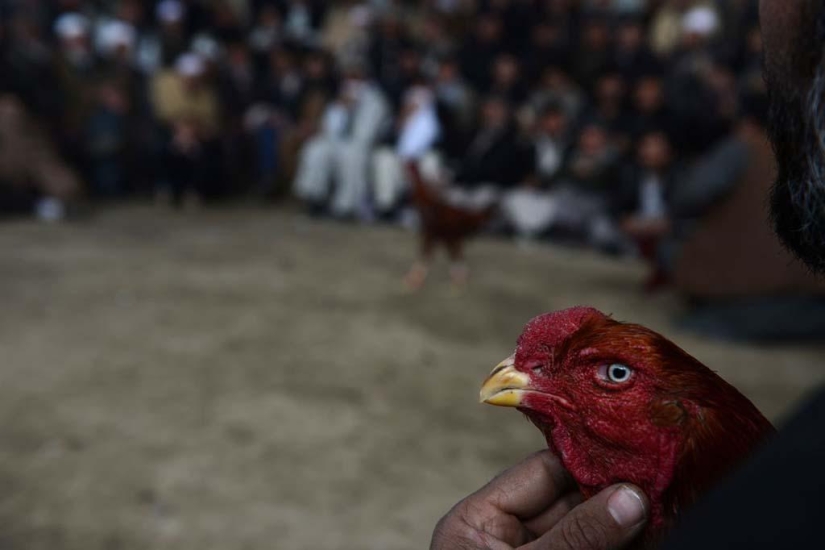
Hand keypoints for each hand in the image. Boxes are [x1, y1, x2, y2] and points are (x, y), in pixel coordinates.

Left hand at [431, 451, 647, 549]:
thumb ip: (575, 536)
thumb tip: (630, 499)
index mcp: (477, 520)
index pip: (540, 472)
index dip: (585, 459)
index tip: (631, 449)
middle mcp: (504, 538)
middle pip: (569, 501)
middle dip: (613, 493)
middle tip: (659, 477)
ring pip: (586, 531)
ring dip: (623, 521)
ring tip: (664, 502)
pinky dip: (620, 544)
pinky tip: (649, 533)